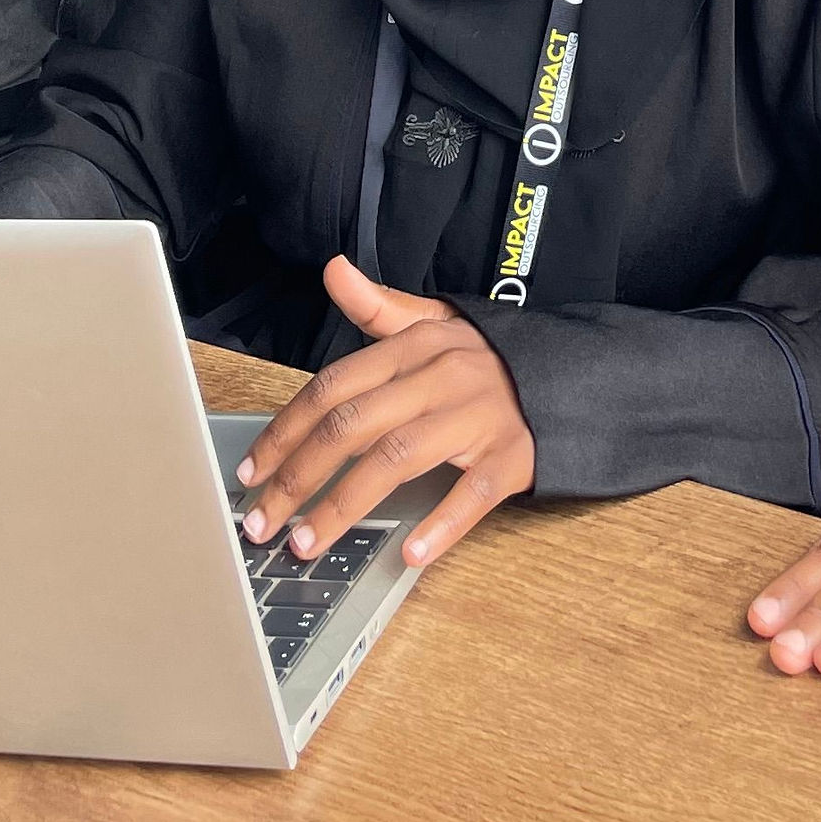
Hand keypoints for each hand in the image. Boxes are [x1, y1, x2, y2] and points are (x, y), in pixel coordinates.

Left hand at [233, 257, 533, 572]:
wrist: (570, 373)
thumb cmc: (488, 356)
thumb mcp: (435, 321)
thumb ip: (377, 306)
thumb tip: (333, 269)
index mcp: (414, 346)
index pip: (333, 387)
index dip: (286, 431)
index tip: (251, 472)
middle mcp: (439, 377)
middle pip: (352, 427)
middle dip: (298, 478)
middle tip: (261, 524)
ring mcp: (476, 417)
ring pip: (396, 460)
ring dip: (344, 507)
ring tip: (307, 545)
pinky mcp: (510, 457)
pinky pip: (471, 492)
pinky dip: (440, 524)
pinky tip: (409, 552)